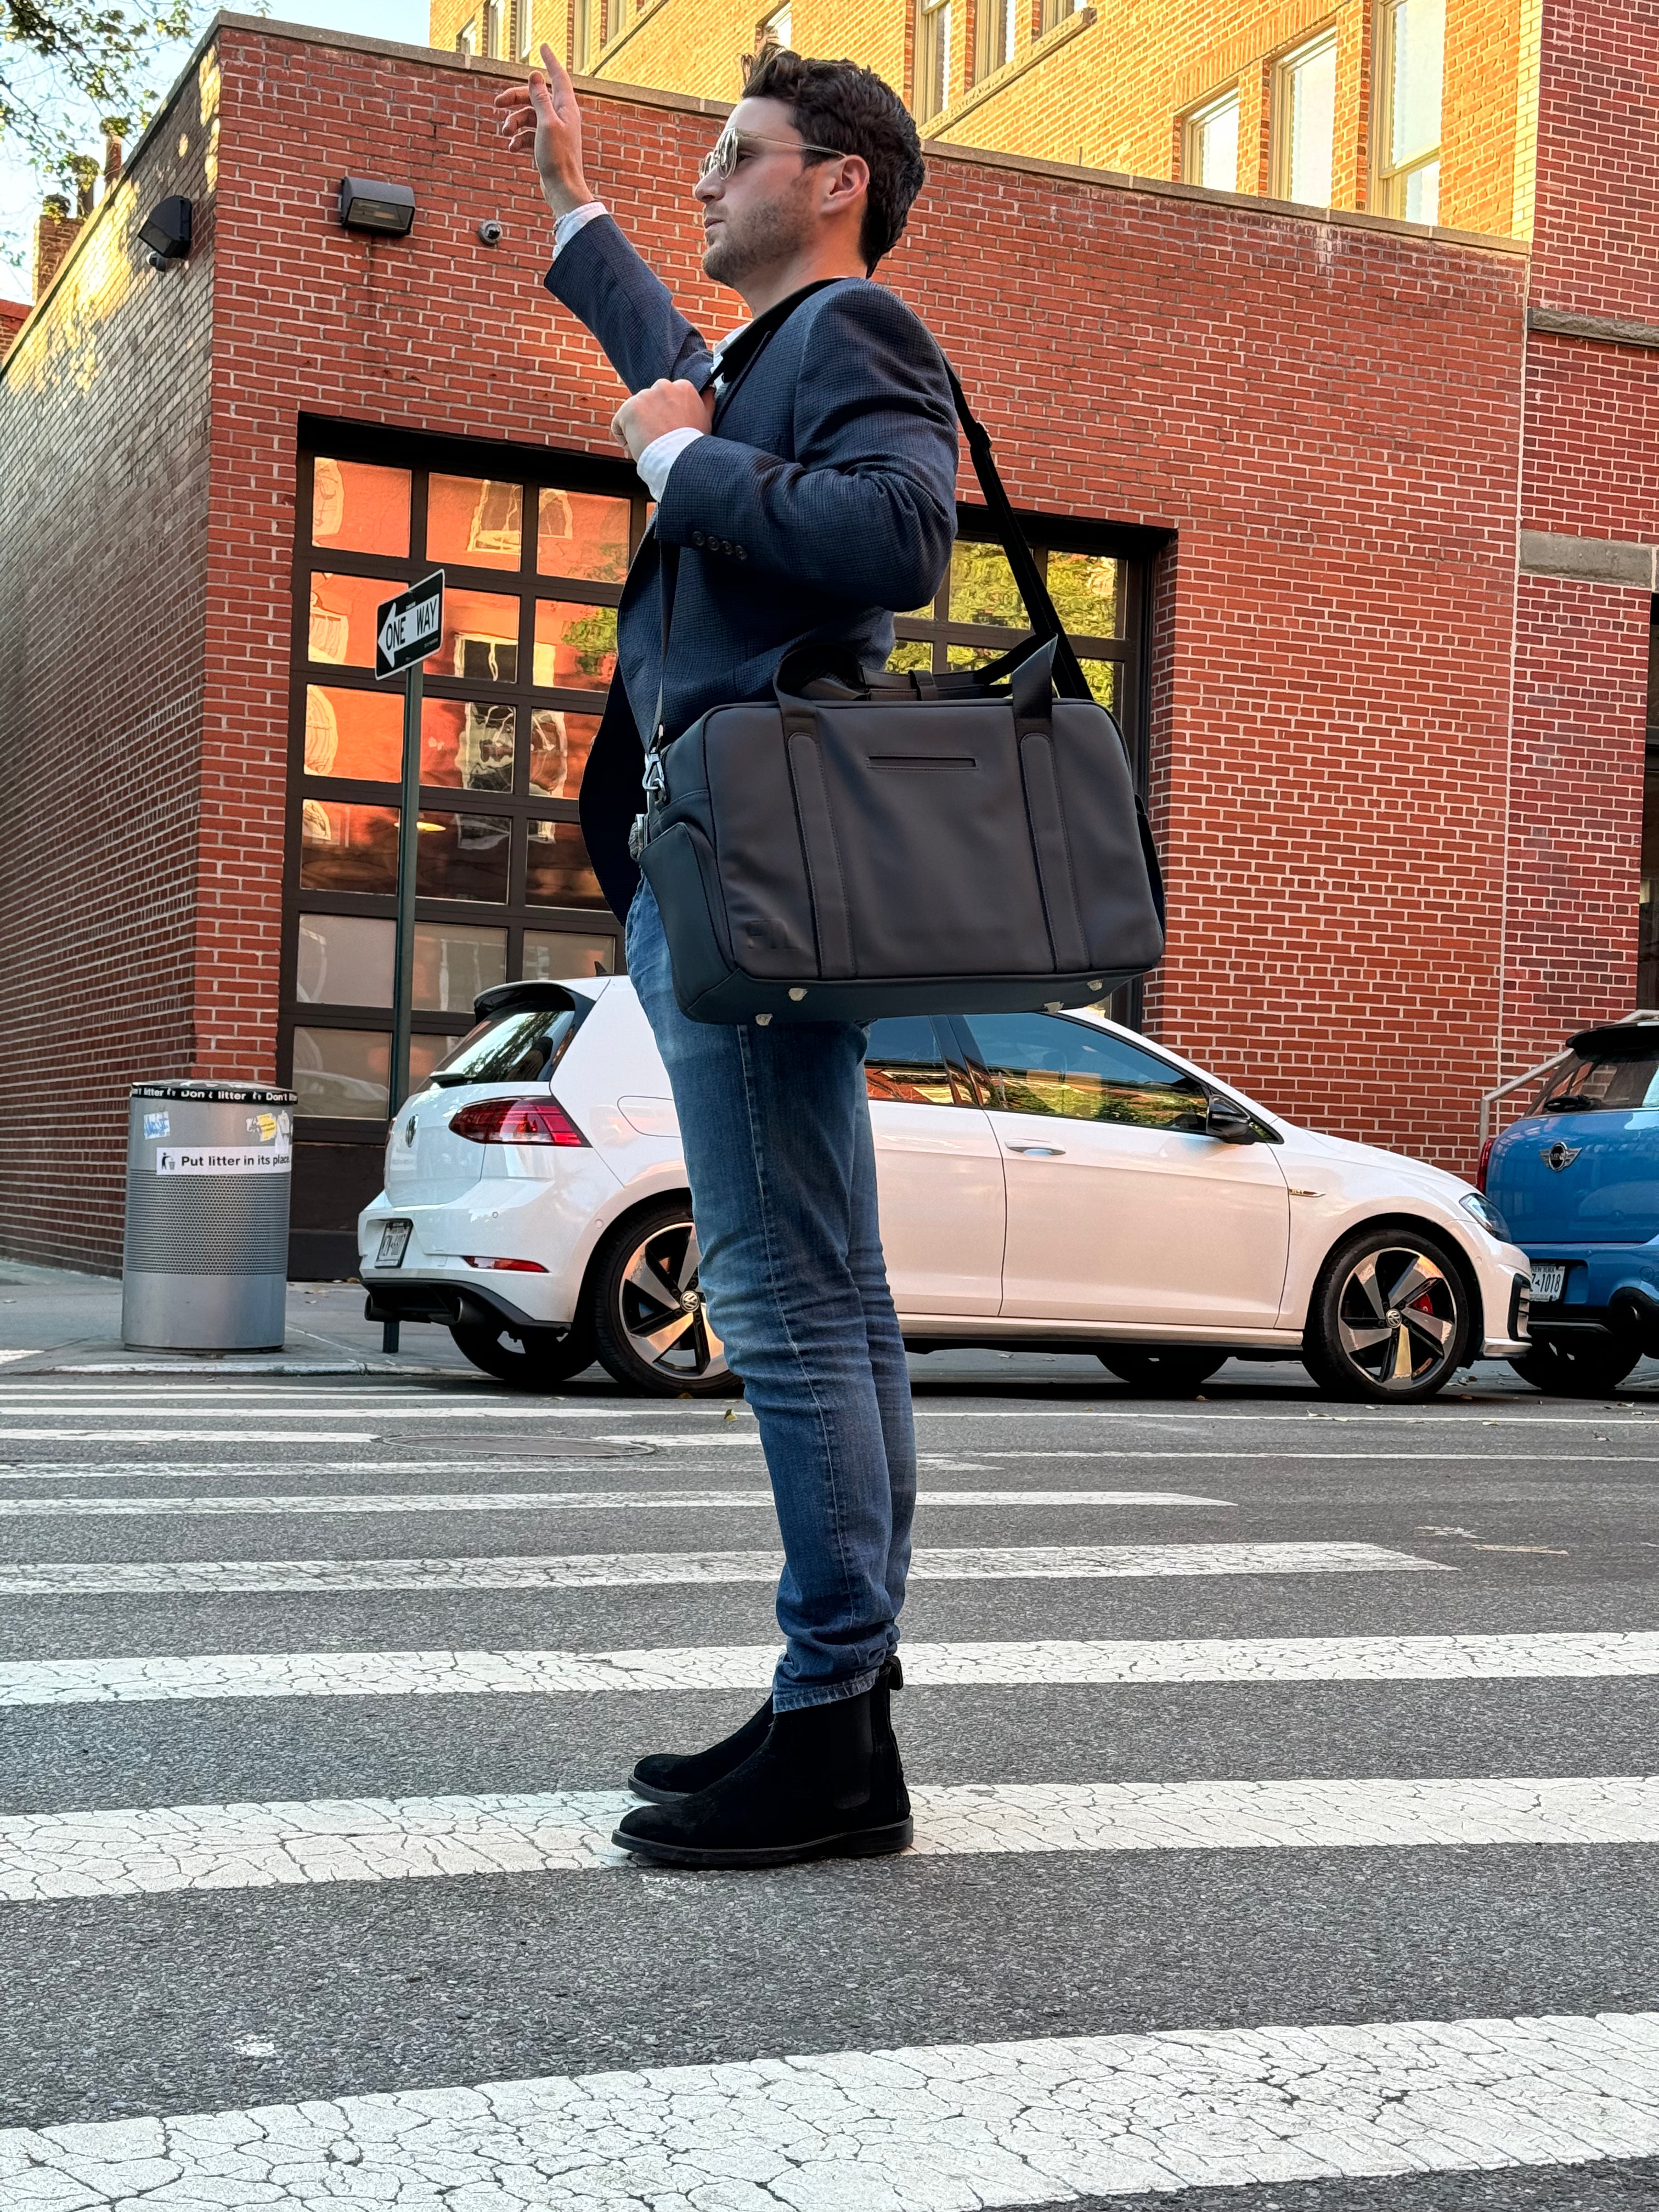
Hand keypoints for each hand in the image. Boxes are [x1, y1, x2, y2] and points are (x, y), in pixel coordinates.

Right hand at [494, 42, 592, 216]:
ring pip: (528, 116)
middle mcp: (561, 117)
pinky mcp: (546, 146)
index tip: (543, 46)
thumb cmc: (558, 158)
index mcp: (566, 108)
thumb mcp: (546, 123)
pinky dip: (518, 139)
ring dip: (513, 122)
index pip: (557, 76)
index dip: (549, 61)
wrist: (562, 189)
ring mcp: (553, 131)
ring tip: (505, 133)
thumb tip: (535, 75)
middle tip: (496, 103)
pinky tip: (513, 148)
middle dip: (514, 98)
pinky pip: (528, 135)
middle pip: (534, 97)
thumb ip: (539, 98)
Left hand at [611, 378, 717, 460]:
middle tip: (659, 441)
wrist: (679, 458)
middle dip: (650, 421)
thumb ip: (706, 402)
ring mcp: (644, 396)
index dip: (665, 418)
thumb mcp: (706, 419)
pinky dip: (623, 438)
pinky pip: (618, 425)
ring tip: (649, 447)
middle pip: (649, 404)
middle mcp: (663, 386)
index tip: (670, 433)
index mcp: (682, 387)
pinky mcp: (628, 409)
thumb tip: (710, 389)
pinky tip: (635, 449)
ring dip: (637, 430)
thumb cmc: (693, 443)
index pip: (666, 399)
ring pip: (634, 415)